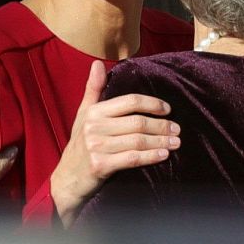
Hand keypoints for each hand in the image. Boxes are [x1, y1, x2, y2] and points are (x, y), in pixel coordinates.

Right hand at [50, 60, 179, 227]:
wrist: (66, 179)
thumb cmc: (79, 145)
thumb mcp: (83, 115)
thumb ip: (93, 89)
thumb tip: (97, 63)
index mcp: (94, 112)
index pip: (130, 101)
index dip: (152, 104)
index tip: (167, 110)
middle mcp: (94, 127)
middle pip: (137, 122)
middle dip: (161, 125)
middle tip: (177, 129)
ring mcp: (97, 146)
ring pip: (137, 140)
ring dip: (160, 142)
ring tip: (175, 143)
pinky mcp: (100, 165)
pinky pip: (132, 158)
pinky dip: (150, 156)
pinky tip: (163, 155)